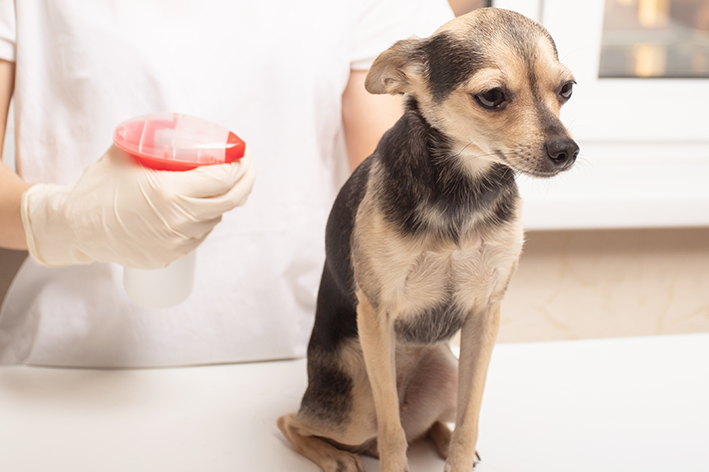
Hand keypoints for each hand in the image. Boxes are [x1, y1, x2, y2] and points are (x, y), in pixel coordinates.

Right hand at [21, 145, 255, 268]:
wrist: (74, 226)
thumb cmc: (99, 187)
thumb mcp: (127, 154)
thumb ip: (155, 142)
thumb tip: (178, 130)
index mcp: (171, 192)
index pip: (223, 178)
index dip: (239, 165)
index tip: (243, 154)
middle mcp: (179, 220)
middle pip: (230, 200)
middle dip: (245, 181)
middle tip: (247, 168)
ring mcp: (177, 241)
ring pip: (215, 219)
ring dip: (223, 201)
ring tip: (221, 186)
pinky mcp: (171, 256)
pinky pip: (199, 236)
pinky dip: (204, 220)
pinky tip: (201, 208)